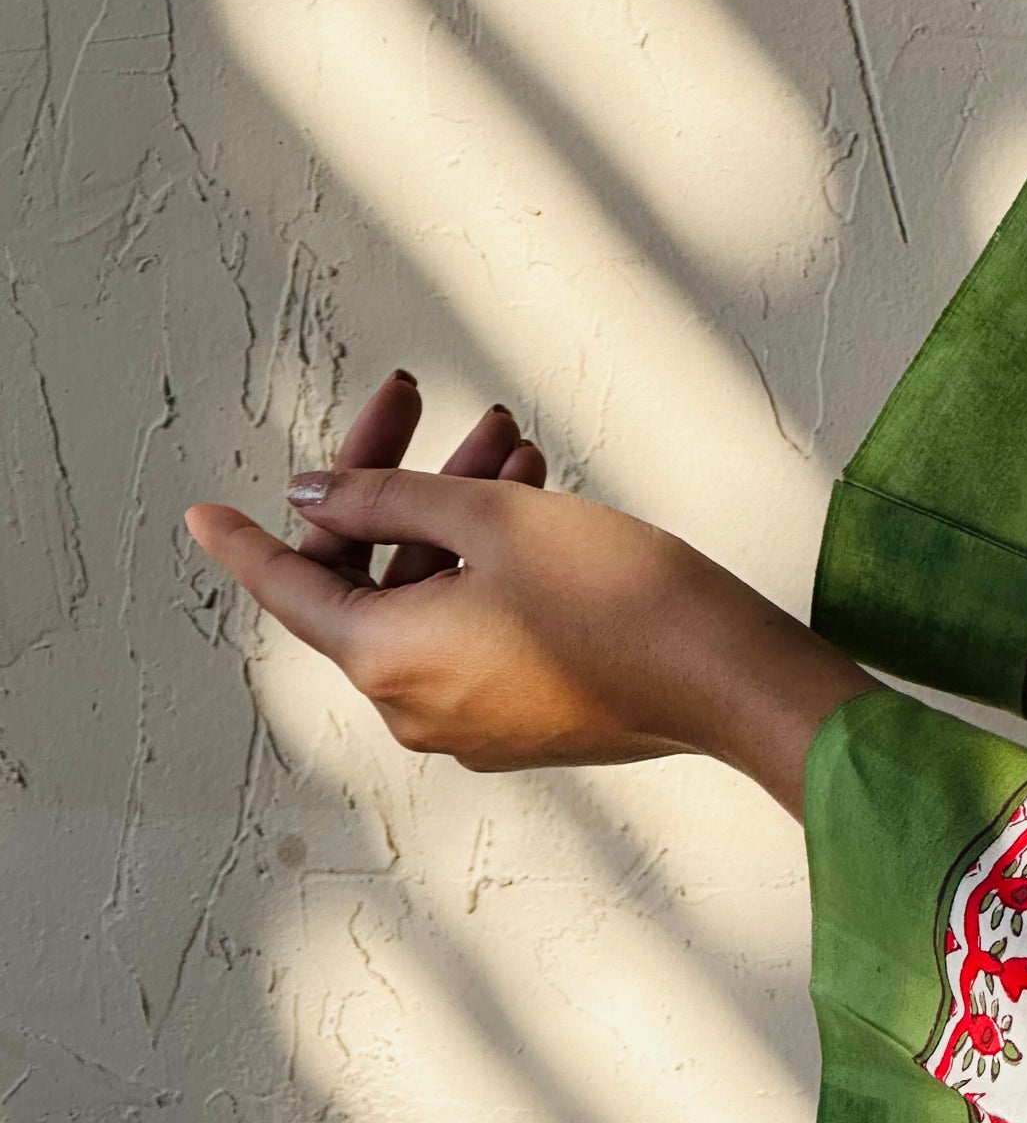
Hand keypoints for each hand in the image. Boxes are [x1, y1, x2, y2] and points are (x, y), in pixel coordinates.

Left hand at [184, 381, 871, 812]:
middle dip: (400, 486)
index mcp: (388, 659)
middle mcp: (417, 706)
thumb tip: (315, 491)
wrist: (726, 675)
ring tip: (511, 443)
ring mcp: (474, 723)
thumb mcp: (489, 516)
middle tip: (418, 400)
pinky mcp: (527, 722)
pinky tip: (533, 500)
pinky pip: (478, 633)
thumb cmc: (615, 596)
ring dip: (458, 516)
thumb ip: (387, 495)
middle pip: (371, 579)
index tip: (202, 513)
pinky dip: (489, 569)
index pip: (289, 587)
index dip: (245, 539)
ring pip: (433, 598)